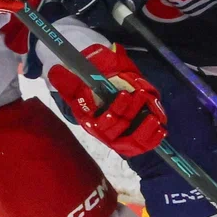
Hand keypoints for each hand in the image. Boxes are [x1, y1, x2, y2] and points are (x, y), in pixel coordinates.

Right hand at [48, 44, 166, 157]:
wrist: (101, 98)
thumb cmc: (91, 90)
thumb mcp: (79, 84)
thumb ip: (69, 80)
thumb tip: (55, 71)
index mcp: (90, 120)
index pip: (102, 120)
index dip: (115, 109)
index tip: (125, 94)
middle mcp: (104, 133)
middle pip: (118, 128)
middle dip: (130, 112)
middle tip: (140, 96)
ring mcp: (119, 139)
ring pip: (132, 141)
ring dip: (144, 131)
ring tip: (154, 119)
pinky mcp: (132, 143)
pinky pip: (143, 145)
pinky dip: (153, 139)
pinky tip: (161, 129)